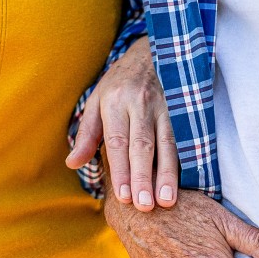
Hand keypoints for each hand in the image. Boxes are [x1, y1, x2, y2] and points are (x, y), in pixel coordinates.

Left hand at [66, 36, 176, 210]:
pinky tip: (186, 182)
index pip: (117, 141)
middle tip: (144, 206)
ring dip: (167, 174)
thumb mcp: (96, 101)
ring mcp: (164, 105)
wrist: (149, 51)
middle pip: (142, 145)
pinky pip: (183, 137)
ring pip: (166, 143)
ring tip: (166, 201)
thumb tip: (72, 164)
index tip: (123, 196)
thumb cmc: (118, 83)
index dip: (120, 170)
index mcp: (114, 101)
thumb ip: (86, 134)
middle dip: (143, 177)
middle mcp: (139, 103)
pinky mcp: (181, 108)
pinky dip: (184, 161)